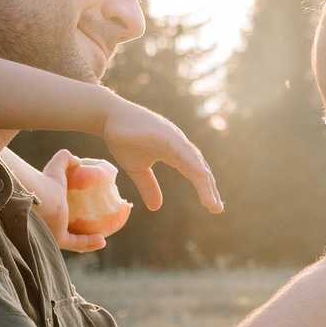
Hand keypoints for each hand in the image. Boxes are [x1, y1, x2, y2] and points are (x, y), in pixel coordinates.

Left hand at [17, 149, 125, 251]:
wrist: (40, 196)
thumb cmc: (48, 180)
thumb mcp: (58, 165)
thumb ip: (66, 158)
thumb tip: (78, 160)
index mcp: (49, 207)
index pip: (62, 212)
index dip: (75, 212)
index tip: (90, 210)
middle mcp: (49, 222)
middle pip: (68, 229)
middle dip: (83, 232)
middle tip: (99, 228)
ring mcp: (53, 232)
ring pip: (74, 241)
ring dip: (89, 242)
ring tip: (104, 238)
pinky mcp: (58, 239)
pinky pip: (77, 244)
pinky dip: (90, 243)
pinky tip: (103, 241)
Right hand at [100, 99, 221, 215]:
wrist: (108, 117)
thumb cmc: (124, 139)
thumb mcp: (137, 170)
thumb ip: (148, 186)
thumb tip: (156, 208)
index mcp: (176, 154)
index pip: (195, 174)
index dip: (205, 190)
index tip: (214, 207)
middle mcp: (179, 146)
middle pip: (199, 170)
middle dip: (209, 190)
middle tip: (217, 209)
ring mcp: (174, 138)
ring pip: (194, 162)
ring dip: (204, 181)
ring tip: (212, 200)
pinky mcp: (165, 133)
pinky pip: (183, 149)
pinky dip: (194, 162)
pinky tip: (202, 174)